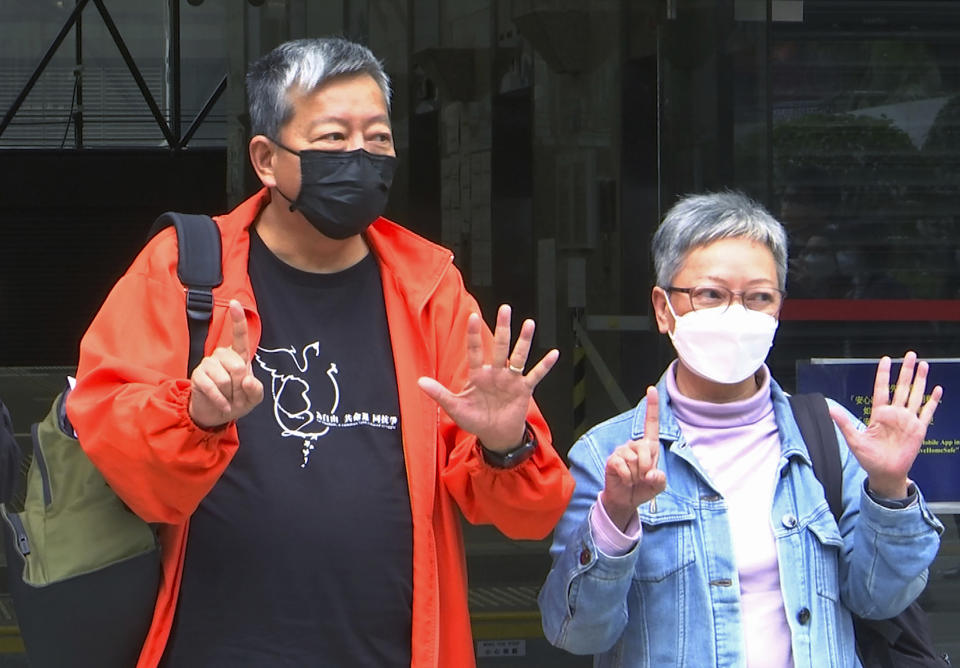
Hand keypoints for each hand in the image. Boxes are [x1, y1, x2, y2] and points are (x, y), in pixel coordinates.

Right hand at [188, 299, 263, 428]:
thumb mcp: (254, 397)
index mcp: (238, 355)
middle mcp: (222, 355)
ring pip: (225, 379)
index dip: (238, 320)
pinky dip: (221, 400)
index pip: (239, 335)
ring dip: (230, 394)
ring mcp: (208, 364)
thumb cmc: (237, 400)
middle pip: (238, 366)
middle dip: (241, 386)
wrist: (216, 415)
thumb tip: (248, 380)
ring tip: (228, 397)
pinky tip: (223, 405)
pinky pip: (212, 387)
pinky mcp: (197, 376)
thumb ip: (256, 389)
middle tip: (237, 393)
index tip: (235, 303)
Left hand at [417, 304, 558, 451]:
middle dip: (503, 328)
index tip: (472, 316)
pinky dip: (544, 365)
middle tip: (505, 309)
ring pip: (518, 356)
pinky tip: (553, 354)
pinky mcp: (524, 390)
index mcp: (478, 375)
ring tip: (529, 324)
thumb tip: (419, 382)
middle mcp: (496, 373)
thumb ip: (439, 393)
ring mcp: (511, 380)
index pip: (475, 350)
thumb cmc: (475, 420)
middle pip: (500, 346)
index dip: (473, 335)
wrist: (495, 436)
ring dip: (524, 341)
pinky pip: (535, 375)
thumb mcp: (455, 408)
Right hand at [600, 386, 665, 530]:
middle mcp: (634, 445)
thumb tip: (650, 473)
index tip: (652, 389)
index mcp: (648, 446)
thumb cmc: (643, 488)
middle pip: (645, 448)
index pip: (651, 423)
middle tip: (643, 477)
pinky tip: (625, 479)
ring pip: (634, 460)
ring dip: (636, 475)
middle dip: (647, 466)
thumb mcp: (658, 485)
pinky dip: (627, 477)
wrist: (626, 500)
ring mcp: (622, 451)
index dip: (652, 406)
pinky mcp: (612, 460)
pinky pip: (623, 466)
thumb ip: (660, 479)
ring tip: (633, 479)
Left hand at [829, 352, 941, 498]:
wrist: (885, 473)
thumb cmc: (869, 458)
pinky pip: (927, 413)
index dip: (883, 374)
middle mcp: (895, 414)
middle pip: (901, 387)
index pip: (881, 389)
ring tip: (923, 365)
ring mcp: (908, 420)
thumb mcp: (854, 439)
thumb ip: (843, 423)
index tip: (886, 359)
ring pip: (915, 395)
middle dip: (906, 371)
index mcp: (879, 414)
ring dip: (919, 381)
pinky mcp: (918, 430)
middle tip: (910, 354)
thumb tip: (829, 409)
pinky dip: (932, 401)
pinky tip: (936, 390)